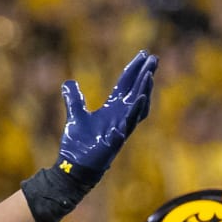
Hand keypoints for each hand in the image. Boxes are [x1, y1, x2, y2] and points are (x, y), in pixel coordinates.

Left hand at [57, 50, 155, 178]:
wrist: (73, 167)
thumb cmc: (78, 145)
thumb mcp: (75, 115)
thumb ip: (74, 99)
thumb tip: (68, 83)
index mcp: (112, 109)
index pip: (126, 84)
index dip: (134, 69)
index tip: (143, 54)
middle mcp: (120, 116)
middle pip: (136, 91)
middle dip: (145, 75)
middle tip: (153, 58)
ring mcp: (121, 128)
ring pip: (138, 107)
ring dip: (144, 90)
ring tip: (149, 75)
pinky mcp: (117, 141)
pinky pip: (129, 125)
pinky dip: (135, 112)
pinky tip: (139, 98)